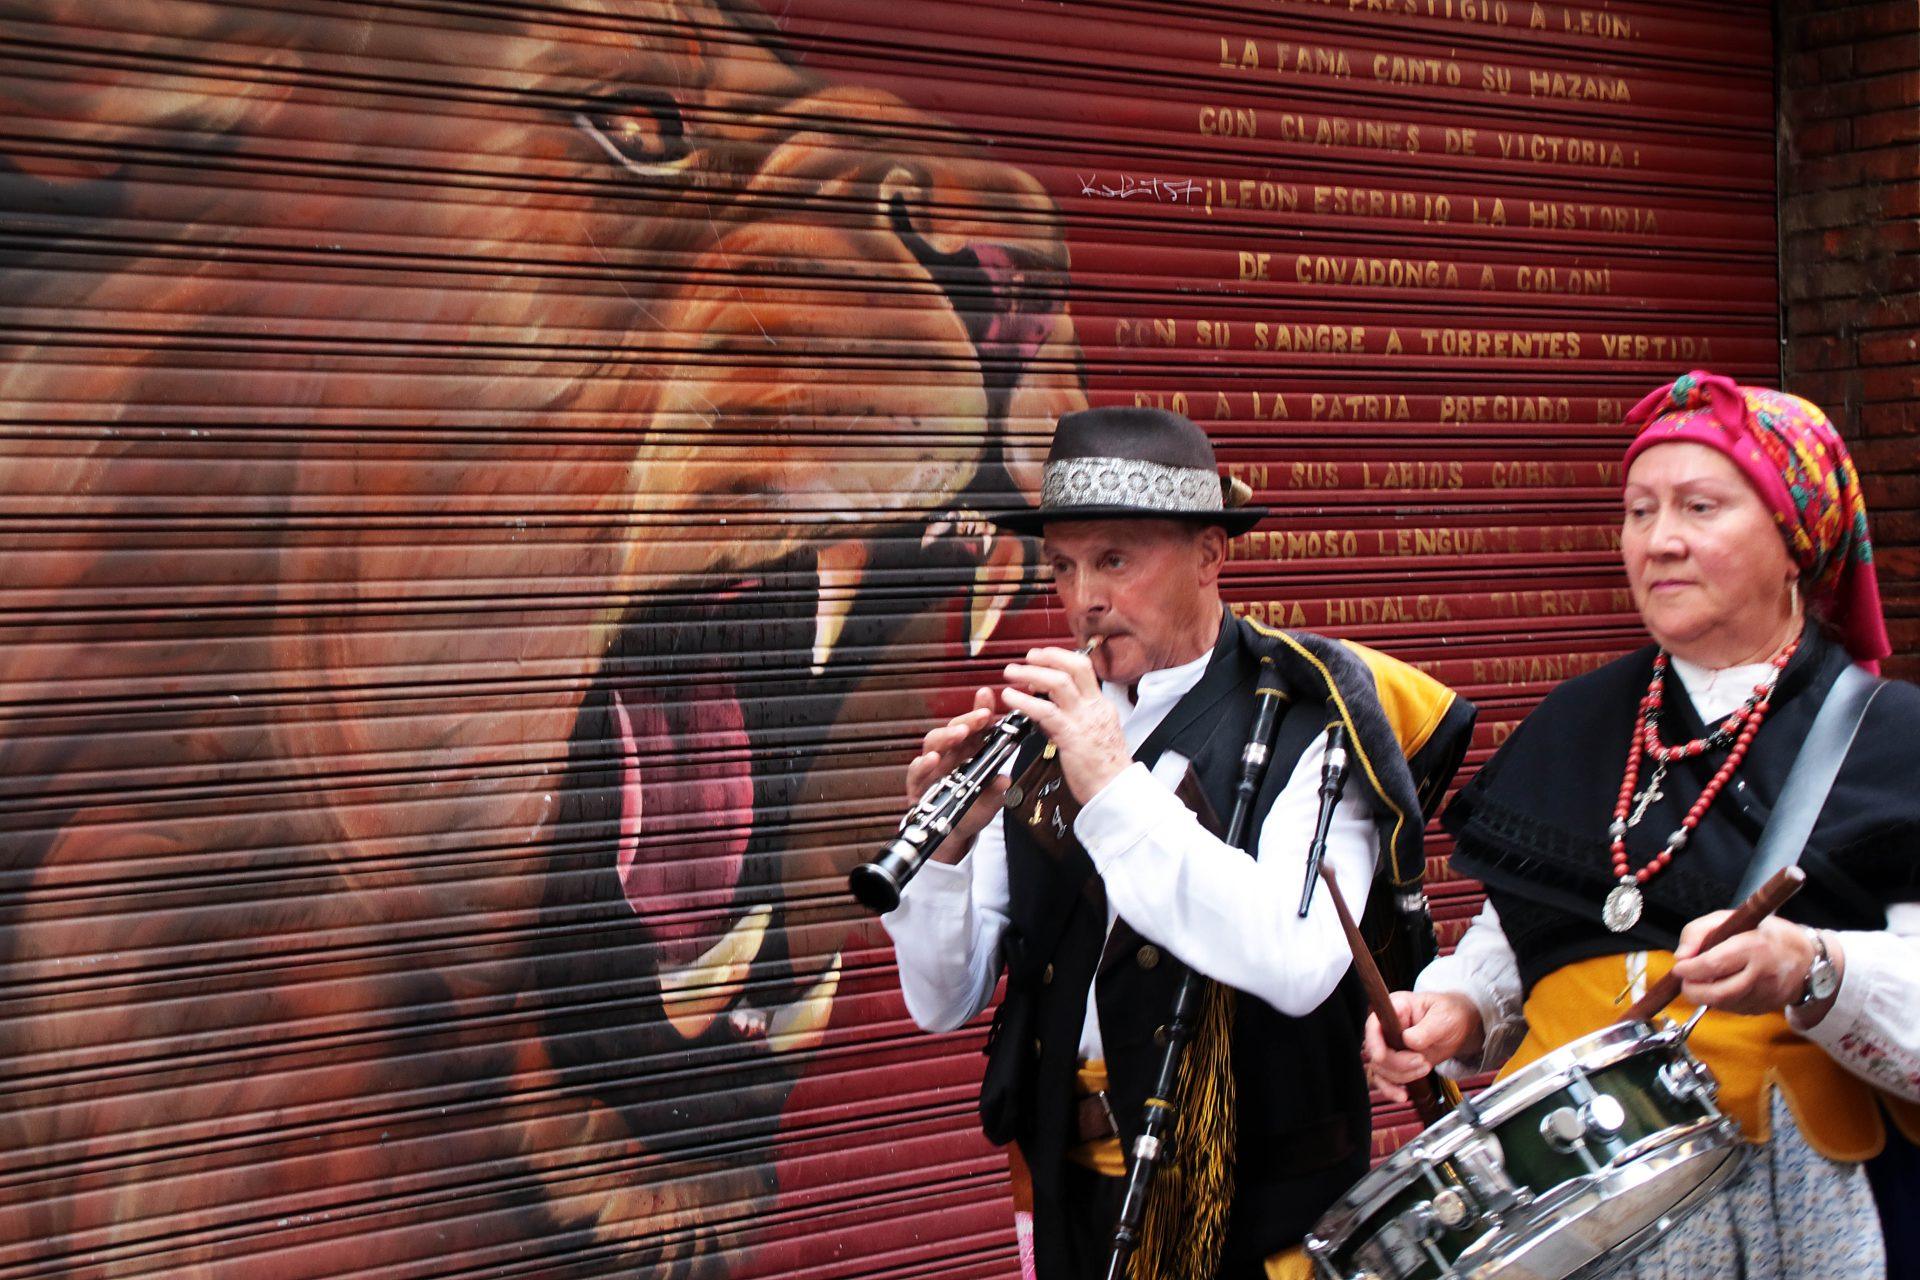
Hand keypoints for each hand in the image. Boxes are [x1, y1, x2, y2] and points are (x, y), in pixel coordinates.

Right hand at [904, 687, 1009, 861]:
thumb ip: (997, 791)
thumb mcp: (989, 802)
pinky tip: (933, 759)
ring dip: (947, 735)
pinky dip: (923, 764)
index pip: (975, 726)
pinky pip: (916, 770)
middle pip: (954, 728)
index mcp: (969, 752)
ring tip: (961, 733)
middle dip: (968, 719)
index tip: (987, 695)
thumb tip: (1005, 780)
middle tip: (982, 716)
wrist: (950, 836)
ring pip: (933, 742)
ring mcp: (932, 767)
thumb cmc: (970, 811)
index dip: (980, 709)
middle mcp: (950, 755)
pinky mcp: (917, 784)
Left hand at [998, 646, 1132, 803]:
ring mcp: (1084, 720)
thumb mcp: (1093, 735)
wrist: (1116, 792)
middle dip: (1048, 657)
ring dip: (1031, 673)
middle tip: (1028, 657)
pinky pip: (1046, 711)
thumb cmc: (1103, 770)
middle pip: (1075, 667)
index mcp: (1101, 707)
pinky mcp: (1072, 736)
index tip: (1042, 659)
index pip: (1083, 671)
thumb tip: (1049, 709)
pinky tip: (1011, 698)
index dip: (1060, 660)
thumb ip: (1073, 719)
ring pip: (1059, 683)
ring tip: (1012, 673)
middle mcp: (1094, 708)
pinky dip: (1025, 701)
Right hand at [1361, 991, 1483, 1103]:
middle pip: (1376, 1052)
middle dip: (1398, 1063)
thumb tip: (1409, 1040)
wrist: (1459, 1027)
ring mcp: (1390, 1046)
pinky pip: (1385, 1080)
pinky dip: (1391, 1090)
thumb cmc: (1450, 1014)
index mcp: (1395, 1008)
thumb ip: (1427, 1028)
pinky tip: (1403, 1094)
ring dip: (1402, 1075)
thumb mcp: (1443, 1017)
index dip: (1374, 1041)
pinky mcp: (1396, 1063)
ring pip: (1381, 1069)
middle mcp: (1387, 1028)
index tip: (1381, 1056)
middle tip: (1422, 1061)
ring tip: (1425, 1068)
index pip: (1374, 1024)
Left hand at [1669, 913, 1841, 1017]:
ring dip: (1705, 996)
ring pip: (1724, 1004)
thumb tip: (1681, 956)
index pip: (1715, 964)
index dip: (1691, 969)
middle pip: (1719, 993)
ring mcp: (1766, 995)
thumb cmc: (1766, 934)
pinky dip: (1720, 1001)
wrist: (1808, 958)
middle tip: (1685, 981)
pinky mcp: (1765, 1008)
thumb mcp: (1732, 918)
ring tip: (1702, 981)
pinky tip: (1721, 986)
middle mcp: (1762, 974)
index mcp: (1754, 947)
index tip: (1680, 967)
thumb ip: (1699, 931)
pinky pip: (1734, 1009)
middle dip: (1693, 990)